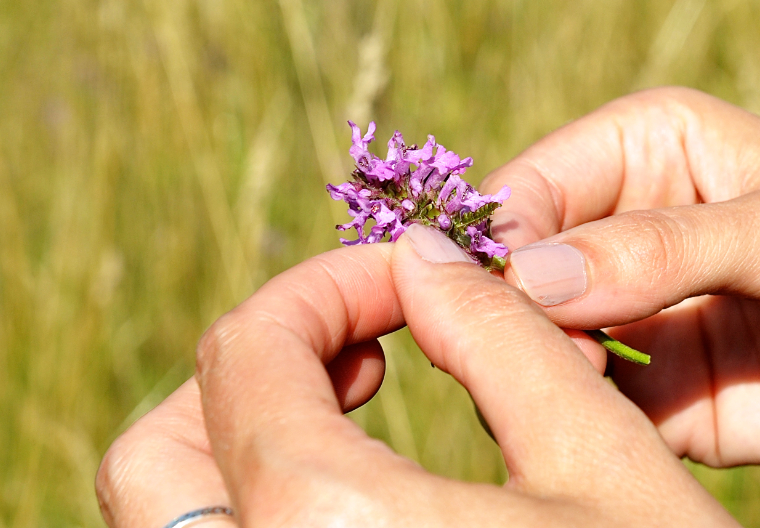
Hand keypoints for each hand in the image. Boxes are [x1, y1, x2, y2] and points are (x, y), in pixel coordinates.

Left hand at [96, 226, 736, 526]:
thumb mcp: (601, 459)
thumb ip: (497, 338)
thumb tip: (422, 259)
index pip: (246, 357)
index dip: (326, 287)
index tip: (409, 279)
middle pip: (158, 457)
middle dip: (257, 366)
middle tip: (365, 342)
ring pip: (172, 526)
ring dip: (244, 441)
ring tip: (356, 403)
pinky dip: (264, 510)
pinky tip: (360, 494)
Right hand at [487, 87, 759, 513]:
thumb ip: (663, 251)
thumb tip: (530, 272)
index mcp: (653, 147)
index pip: (536, 185)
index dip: (500, 237)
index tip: (489, 294)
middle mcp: (637, 226)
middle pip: (526, 266)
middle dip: (507, 309)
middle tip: (509, 356)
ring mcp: (649, 316)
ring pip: (546, 341)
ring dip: (533, 369)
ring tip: (553, 395)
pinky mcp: (671, 396)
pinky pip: (596, 411)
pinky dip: (577, 423)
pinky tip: (584, 435)